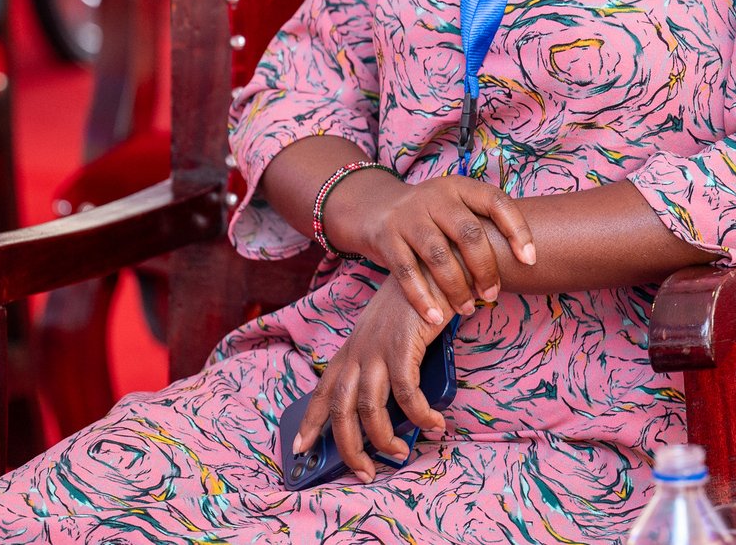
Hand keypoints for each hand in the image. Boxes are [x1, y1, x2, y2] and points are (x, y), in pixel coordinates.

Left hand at [294, 277, 448, 482]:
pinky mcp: (402, 348)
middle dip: (349, 448)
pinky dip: (419, 415)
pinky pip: (407, 395)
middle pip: (341, 410)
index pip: (323, 390)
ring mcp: (377, 349)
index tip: (301, 449)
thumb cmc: (418, 300)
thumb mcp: (389, 331)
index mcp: (352, 348)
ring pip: (368, 408)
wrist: (435, 263)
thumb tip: (394, 404)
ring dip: (383, 439)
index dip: (311, 422)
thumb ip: (384, 360)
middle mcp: (358, 351)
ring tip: (401, 454)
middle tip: (365, 472)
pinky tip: (433, 424)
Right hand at [327, 172, 535, 324]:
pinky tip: (435, 317)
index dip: (517, 229)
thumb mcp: (456, 206)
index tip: (530, 260)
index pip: (496, 201)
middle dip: (485, 268)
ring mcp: (408, 216)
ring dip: (456, 288)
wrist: (375, 208)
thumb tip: (526, 261)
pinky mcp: (386, 238)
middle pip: (468, 232)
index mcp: (460, 186)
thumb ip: (481, 224)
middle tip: (492, 294)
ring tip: (467, 309)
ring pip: (438, 255)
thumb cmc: (431, 217)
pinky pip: (407, 272)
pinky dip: (423, 298)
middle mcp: (435, 196)